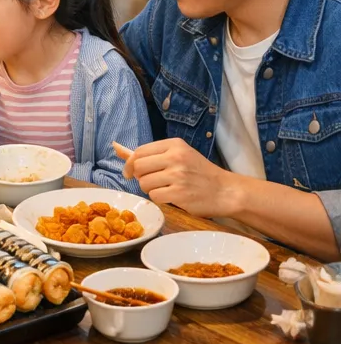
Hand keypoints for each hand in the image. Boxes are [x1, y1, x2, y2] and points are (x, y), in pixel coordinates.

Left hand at [122, 138, 240, 216]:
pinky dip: (159, 199)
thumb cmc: (200, 173)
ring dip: (150, 189)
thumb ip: (150, 154)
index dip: (130, 163)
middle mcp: (176, 158)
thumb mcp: (179, 155)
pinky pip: (154, 196)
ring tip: (165, 189)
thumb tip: (116, 149)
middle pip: (138, 167)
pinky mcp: (180, 194)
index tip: (130, 172)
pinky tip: (171, 197)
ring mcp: (178, 176)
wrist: (227, 191)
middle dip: (139, 177)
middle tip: (150, 182)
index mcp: (174, 145)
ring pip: (144, 183)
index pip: (139, 152)